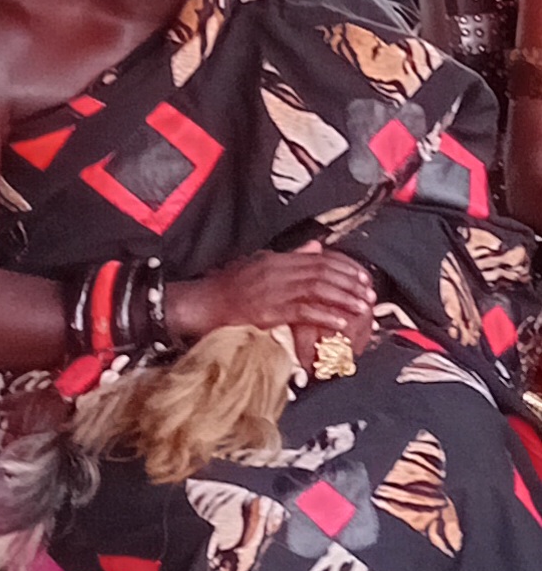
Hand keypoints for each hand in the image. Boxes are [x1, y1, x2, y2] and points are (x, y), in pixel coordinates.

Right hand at [167, 243, 375, 371]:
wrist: (201, 304)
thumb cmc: (227, 288)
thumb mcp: (258, 265)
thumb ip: (288, 258)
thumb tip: (315, 248)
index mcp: (277, 259)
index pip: (319, 258)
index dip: (344, 267)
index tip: (362, 276)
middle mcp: (277, 270)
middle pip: (323, 272)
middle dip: (349, 282)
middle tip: (369, 293)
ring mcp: (273, 290)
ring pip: (317, 289)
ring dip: (343, 299)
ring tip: (362, 307)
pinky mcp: (268, 311)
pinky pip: (303, 311)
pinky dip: (325, 315)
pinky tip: (340, 322)